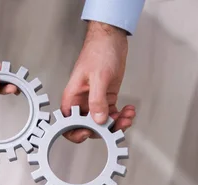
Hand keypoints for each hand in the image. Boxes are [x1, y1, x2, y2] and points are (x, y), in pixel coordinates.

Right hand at [61, 21, 135, 142]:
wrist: (111, 39)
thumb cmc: (98, 51)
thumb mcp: (98, 77)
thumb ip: (97, 100)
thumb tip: (98, 120)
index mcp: (73, 97)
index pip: (68, 123)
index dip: (76, 132)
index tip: (90, 133)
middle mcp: (82, 102)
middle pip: (88, 126)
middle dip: (104, 129)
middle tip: (117, 125)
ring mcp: (95, 101)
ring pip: (103, 122)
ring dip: (117, 123)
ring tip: (128, 116)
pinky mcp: (106, 98)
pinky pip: (113, 114)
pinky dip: (122, 116)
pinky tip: (129, 110)